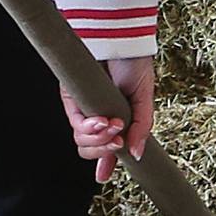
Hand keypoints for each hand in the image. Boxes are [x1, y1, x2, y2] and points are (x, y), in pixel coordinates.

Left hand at [62, 56, 153, 186]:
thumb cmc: (134, 64)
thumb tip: (138, 156)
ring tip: (114, 125)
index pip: (104, 148)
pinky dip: (90, 127)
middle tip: (118, 140)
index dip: (103, 164)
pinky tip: (103, 121)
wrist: (122, 39)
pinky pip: (75, 124)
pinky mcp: (70, 97)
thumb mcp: (144, 100)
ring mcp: (81, 108)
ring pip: (81, 141)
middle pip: (88, 150)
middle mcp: (94, 116)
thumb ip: (142, 129)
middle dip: (104, 152)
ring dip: (99, 139)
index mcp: (113, 120)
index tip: (102, 176)